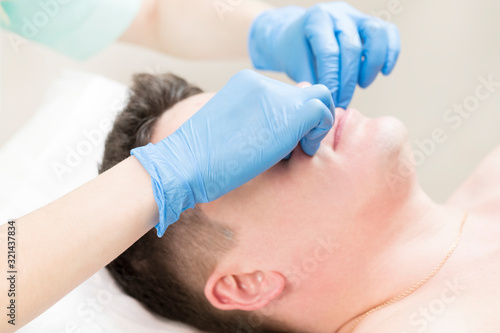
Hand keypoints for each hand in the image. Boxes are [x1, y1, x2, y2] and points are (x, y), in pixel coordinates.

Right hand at [131, 70, 333, 235]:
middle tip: (295, 146)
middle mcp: (263, 82)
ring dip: (316, 125)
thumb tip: (291, 124)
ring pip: (320, 97)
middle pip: (306, 93)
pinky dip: (320, 132)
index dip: (293, 117)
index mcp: (247, 83)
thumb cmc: (204, 160)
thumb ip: (259, 120)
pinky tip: (302, 151)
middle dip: (308, 119)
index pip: (287, 93)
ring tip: (298, 149)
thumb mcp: (233, 130)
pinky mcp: (288, 113)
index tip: (284, 141)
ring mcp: (275, 95)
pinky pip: (323, 111)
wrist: (185, 165)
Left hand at [248, 2, 400, 107]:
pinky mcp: (370, 22)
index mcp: (316, 20)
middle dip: (348, 80)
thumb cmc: (297, 53)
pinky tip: (384, 72)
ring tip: (362, 85)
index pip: (329, 52)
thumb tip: (323, 103)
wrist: (299, 35)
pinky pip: (388, 33)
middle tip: (343, 102)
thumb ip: (309, 81)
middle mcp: (337, 13)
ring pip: (376, 34)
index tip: (331, 101)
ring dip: (372, 65)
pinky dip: (391, 53)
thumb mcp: (295, 65)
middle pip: (351, 47)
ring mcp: (356, 15)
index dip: (332, 80)